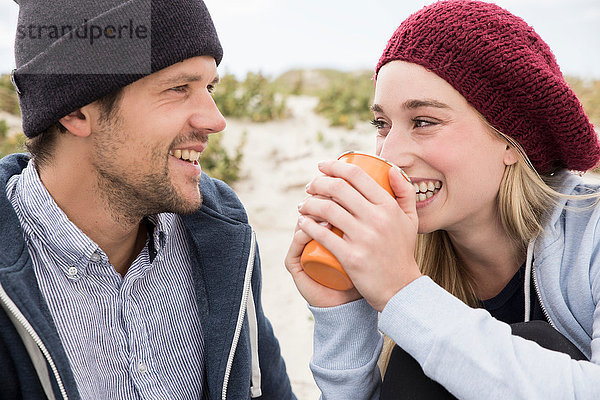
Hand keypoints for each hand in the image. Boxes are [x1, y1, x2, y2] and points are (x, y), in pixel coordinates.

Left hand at [296, 160, 421, 311]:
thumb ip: (405, 191)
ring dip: (308, 203)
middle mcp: (377, 219)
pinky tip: (302, 222)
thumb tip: (390, 168)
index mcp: (388, 207)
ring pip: (327, 210)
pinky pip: (323, 235)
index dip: (334, 166)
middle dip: (317, 183)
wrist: (400, 289)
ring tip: (302, 205)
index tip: (322, 167)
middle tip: (310, 187)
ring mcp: (364, 238)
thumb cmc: (401, 252)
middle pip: (338, 189)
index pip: (356, 176)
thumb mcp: (410, 219)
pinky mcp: (351, 257)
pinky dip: (308, 225)